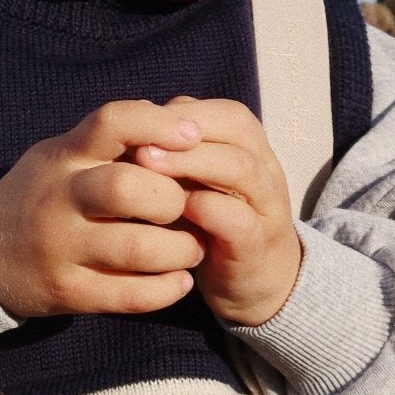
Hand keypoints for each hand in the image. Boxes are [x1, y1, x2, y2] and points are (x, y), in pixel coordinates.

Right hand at [0, 102, 207, 319]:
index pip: (111, 123)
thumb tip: (185, 121)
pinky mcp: (69, 292)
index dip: (157, 124)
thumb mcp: (63, 155)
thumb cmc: (42, 195)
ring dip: (181, 250)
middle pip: (126, 188)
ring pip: (137, 248)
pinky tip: (179, 281)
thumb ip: (114, 141)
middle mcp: (60, 199)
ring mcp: (62, 249)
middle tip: (187, 209)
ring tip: (191, 248)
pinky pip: (130, 295)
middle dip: (172, 199)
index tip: (193, 135)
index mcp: (65, 157)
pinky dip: (167, 289)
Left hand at [133, 98, 301, 326]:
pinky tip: (177, 210)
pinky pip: (241, 222)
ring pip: (241, 169)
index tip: (134, 124)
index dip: (178, 113)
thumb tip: (128, 126)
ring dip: (193, 163)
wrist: (253, 283)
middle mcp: (264, 169)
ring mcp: (266, 207)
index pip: (222, 112)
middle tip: (136, 142)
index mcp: (248, 147)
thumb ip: (171, 153)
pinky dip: (209, 211)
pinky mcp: (258, 247)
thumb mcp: (190, 181)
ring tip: (147, 165)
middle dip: (182, 131)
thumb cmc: (210, 222)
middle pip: (236, 129)